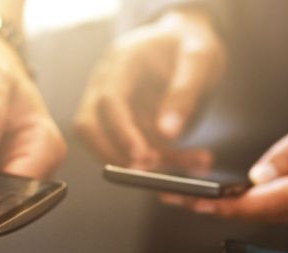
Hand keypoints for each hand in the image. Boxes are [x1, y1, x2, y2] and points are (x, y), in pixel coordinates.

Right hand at [75, 7, 225, 167]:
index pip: (107, 100)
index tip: (142, 156)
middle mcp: (107, 86)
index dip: (120, 131)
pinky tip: (197, 161)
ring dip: (152, 163)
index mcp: (121, 62)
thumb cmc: (190, 45)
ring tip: (196, 162)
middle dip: (114, 154)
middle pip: (89, 127)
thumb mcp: (198, 60)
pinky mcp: (129, 127)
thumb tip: (167, 133)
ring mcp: (116, 109)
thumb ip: (184, 92)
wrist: (188, 44)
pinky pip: (141, 151)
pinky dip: (167, 161)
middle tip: (148, 172)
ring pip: (117, 146)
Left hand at [164, 82, 287, 221]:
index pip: (270, 204)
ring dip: (225, 207)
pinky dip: (243, 201)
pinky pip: (272, 205)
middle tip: (176, 199)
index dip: (231, 206)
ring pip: (264, 211)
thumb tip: (257, 176)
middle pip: (261, 213)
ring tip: (185, 196)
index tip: (198, 202)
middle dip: (217, 208)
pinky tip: (218, 196)